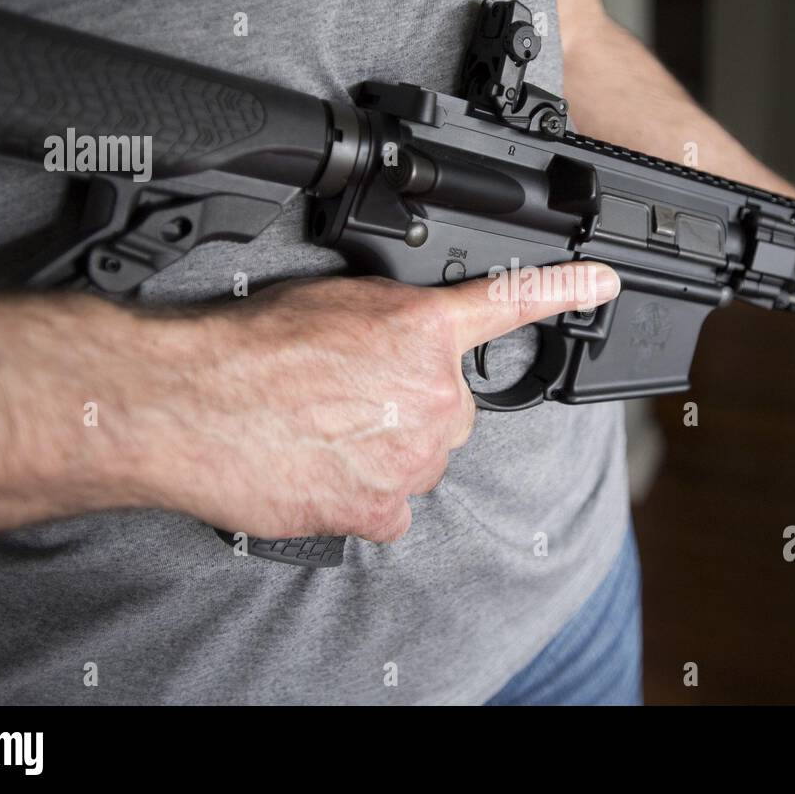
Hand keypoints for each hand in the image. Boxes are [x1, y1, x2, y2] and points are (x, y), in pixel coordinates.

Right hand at [143, 264, 620, 541]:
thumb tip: (402, 344)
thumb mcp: (333, 300)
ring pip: (419, 458)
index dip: (565, 291)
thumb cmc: (247, 347)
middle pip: (450, 408)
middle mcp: (433, 396)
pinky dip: (366, 496)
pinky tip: (324, 473)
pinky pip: (391, 508)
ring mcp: (412, 459)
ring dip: (385, 450)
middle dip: (410, 405)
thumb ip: (393, 320)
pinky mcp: (380, 510)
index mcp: (423, 331)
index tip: (603, 284)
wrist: (191, 405)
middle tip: (347, 398)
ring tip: (321, 432)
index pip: (512, 303)